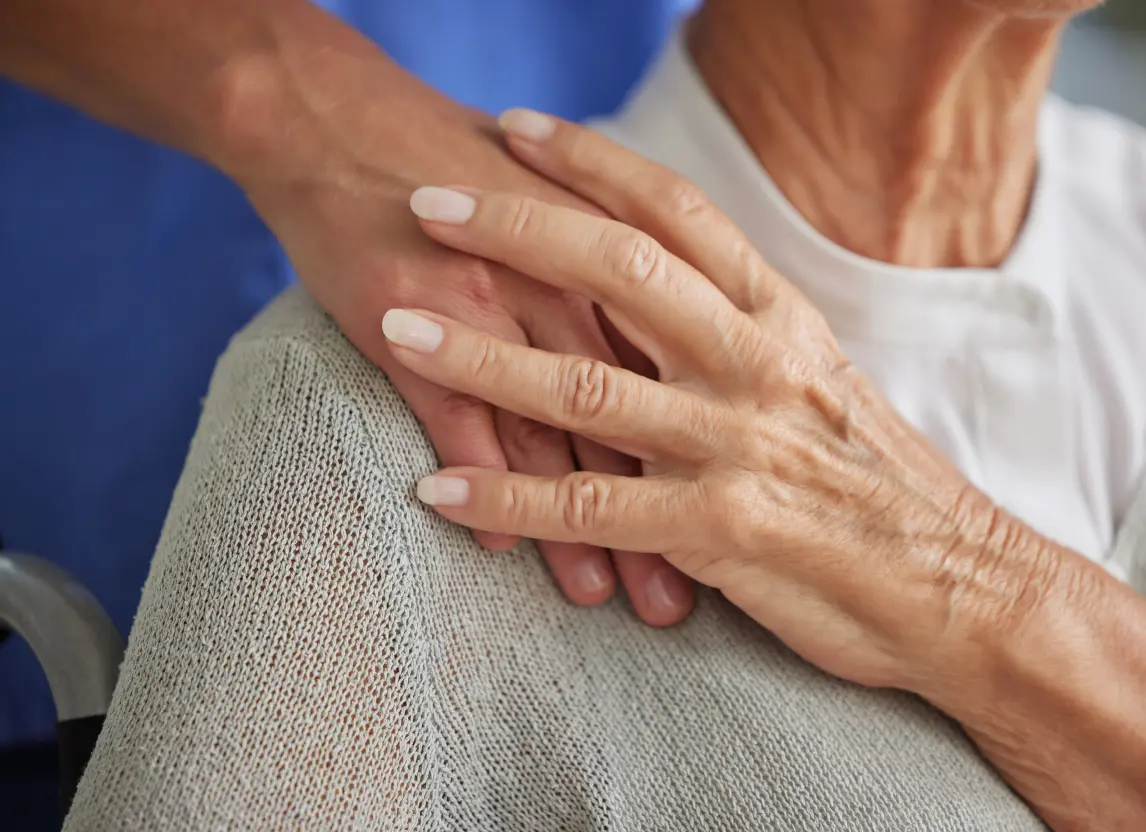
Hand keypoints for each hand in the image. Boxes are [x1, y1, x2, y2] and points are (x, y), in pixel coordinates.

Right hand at [220, 20, 691, 625]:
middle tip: (682, 598)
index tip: (735, 530)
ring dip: (575, 527)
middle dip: (658, 512)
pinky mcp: (410, 324)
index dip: (704, 457)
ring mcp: (486, 307)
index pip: (672, 375)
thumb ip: (615, 275)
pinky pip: (456, 416)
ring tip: (603, 596)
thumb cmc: (452, 165)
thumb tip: (664, 350)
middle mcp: (559, 288)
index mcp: (605, 259)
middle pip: (626, 419)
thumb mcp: (556, 203)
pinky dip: (482, 483)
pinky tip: (499, 544)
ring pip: (547, 436)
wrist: (338, 122)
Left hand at [382, 111, 1035, 692]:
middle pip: (620, 272)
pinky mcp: (718, 531)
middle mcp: (754, 364)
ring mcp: (734, 445)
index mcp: (778, 319)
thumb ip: (740, 337)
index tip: (521, 130)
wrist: (960, 586)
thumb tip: (661, 297)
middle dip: (518, 228)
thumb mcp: (817, 383)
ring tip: (399, 330)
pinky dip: (509, 496)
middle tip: (428, 199)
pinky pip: (590, 509)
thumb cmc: (879, 484)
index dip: (594, 165)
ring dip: (484, 357)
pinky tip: (440, 488)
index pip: (677, 215)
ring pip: (588, 386)